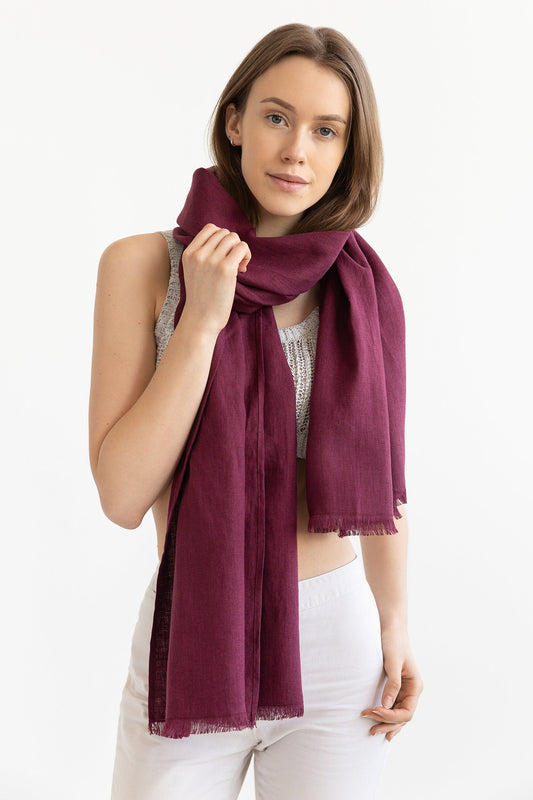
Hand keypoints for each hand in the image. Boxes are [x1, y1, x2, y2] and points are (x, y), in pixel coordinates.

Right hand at [181, 223, 251, 335]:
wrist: (201, 319)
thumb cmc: (203, 297)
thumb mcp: (195, 271)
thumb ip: (205, 254)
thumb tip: (230, 239)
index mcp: (189, 253)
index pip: (210, 228)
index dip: (222, 238)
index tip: (224, 254)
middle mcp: (199, 254)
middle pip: (224, 232)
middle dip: (232, 245)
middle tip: (233, 263)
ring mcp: (211, 260)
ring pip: (234, 238)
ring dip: (241, 250)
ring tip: (238, 267)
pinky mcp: (225, 269)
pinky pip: (242, 247)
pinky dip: (246, 255)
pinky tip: (242, 269)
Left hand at [361, 626, 422, 741]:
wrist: (390, 627)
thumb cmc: (393, 641)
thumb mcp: (393, 662)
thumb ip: (392, 683)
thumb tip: (387, 705)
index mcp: (415, 686)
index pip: (407, 712)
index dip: (391, 717)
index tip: (374, 711)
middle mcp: (412, 691)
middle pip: (403, 717)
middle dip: (387, 724)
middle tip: (370, 730)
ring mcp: (404, 690)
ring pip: (398, 715)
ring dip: (386, 724)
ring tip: (373, 732)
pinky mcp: (395, 687)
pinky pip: (393, 707)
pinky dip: (387, 717)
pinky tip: (380, 725)